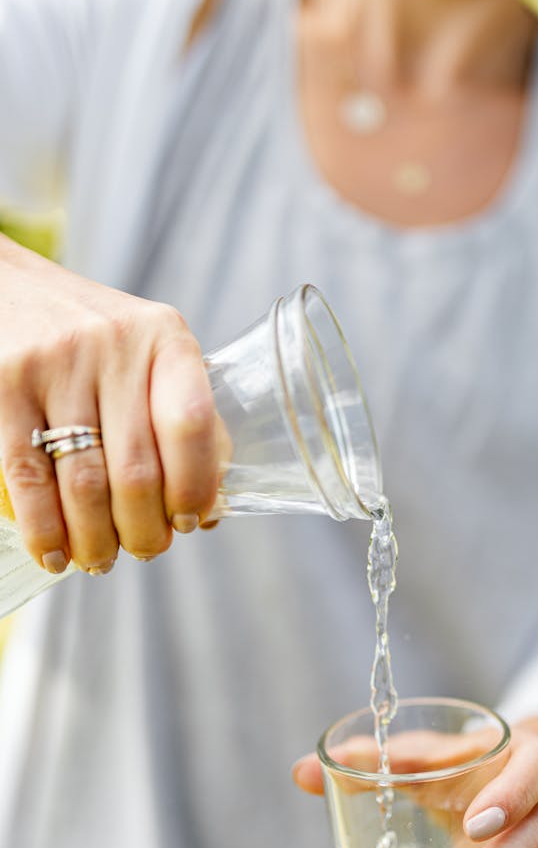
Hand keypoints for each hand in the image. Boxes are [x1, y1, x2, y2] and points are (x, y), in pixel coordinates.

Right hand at [0, 235, 224, 573]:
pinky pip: (27, 477)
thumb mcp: (149, 354)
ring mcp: (54, 364)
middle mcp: (113, 344)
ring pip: (83, 482)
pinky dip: (44, 529)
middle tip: (145, 551)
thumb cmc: (92, 337)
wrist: (6, 288)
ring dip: (95, 539)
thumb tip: (208, 512)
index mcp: (164, 337)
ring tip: (100, 560)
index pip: (192, 424)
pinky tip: (54, 553)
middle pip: (137, 469)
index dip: (195, 487)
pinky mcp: (5, 383)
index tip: (188, 521)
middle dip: (144, 530)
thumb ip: (183, 420)